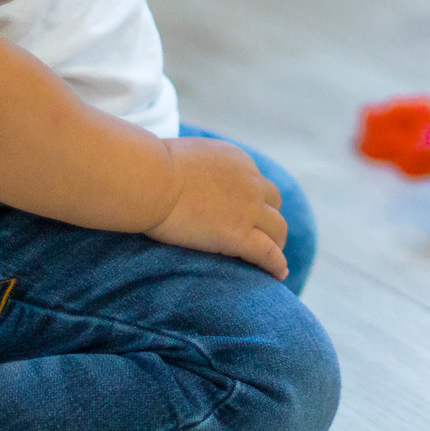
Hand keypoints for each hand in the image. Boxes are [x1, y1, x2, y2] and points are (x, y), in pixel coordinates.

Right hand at [144, 138, 289, 277]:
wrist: (151, 179)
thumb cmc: (151, 167)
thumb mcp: (181, 156)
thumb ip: (191, 166)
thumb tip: (175, 175)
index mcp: (236, 160)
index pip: (254, 181)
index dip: (252, 198)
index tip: (247, 212)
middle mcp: (249, 181)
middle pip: (273, 202)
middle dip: (268, 217)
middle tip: (261, 234)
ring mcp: (248, 209)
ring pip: (277, 228)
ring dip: (276, 242)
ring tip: (272, 258)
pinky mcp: (240, 235)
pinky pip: (268, 253)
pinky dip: (276, 264)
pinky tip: (278, 275)